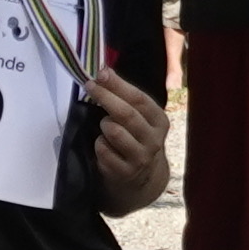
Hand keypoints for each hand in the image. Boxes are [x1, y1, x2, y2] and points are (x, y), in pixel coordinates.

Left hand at [84, 66, 166, 205]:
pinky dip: (99, 144)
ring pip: (113, 132)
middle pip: (126, 114)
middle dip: (105, 97)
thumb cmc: (135, 138)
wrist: (140, 178)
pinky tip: (104, 145)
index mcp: (159, 121)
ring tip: (105, 127)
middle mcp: (154, 140)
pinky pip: (103, 150)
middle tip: (89, 85)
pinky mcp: (125, 172)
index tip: (101, 73)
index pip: (139, 99)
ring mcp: (140, 158)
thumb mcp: (138, 118)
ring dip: (103, 125)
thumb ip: (124, 97)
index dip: (118, 85)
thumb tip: (104, 71)